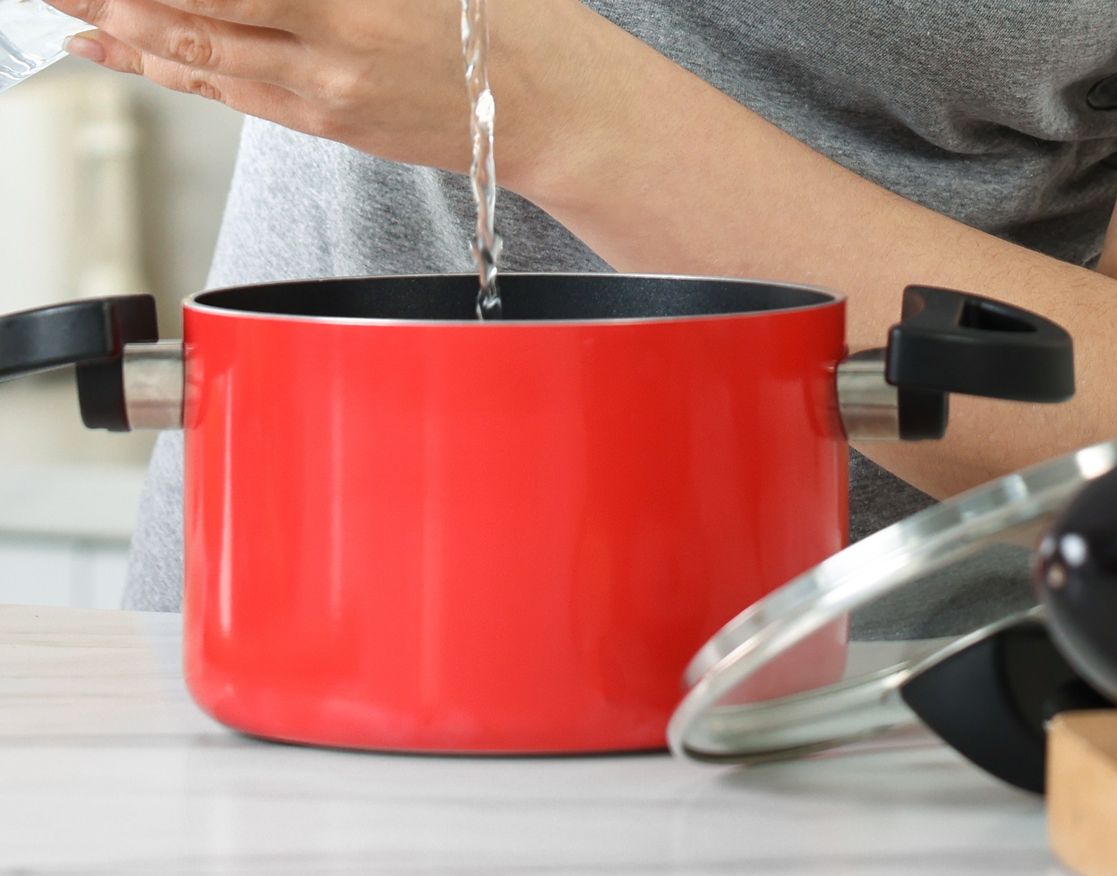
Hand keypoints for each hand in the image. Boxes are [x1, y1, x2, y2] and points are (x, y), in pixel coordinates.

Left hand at [54, 0, 580, 174]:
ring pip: (194, 55)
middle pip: (186, 7)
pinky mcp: (328, 124)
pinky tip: (119, 44)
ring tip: (57, 0)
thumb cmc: (517, 27)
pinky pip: (228, 94)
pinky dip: (163, 67)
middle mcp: (331, 43)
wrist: (562, 115)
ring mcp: (324, 92)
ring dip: (115, 23)